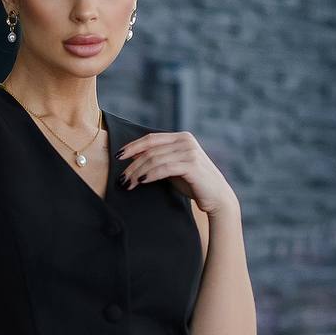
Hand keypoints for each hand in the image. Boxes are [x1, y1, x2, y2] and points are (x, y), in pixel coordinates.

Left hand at [116, 130, 236, 215]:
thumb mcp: (173, 168)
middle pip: (150, 151)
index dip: (132, 146)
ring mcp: (189, 151)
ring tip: (128, 184)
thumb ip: (159, 160)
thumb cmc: (193, 183)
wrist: (217, 197)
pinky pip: (164, 168)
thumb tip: (134, 157)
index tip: (118, 156)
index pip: (151, 139)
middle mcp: (185, 141)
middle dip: (132, 165)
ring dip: (137, 172)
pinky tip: (141, 181)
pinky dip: (150, 174)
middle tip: (121, 179)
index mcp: (181, 138)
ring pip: (154, 159)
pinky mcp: (191, 165)